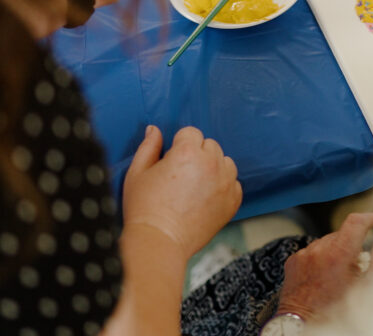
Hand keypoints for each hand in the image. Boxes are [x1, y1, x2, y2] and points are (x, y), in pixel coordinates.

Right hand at [122, 126, 242, 262]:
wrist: (159, 242)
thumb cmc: (145, 208)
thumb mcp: (138, 172)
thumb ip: (149, 146)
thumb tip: (155, 130)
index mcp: (187, 151)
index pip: (191, 133)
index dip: (179, 145)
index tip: (171, 160)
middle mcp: (211, 163)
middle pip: (210, 145)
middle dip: (197, 154)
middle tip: (181, 175)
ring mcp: (226, 182)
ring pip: (225, 162)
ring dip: (213, 168)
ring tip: (194, 186)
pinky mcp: (233, 201)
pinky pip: (234, 183)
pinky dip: (223, 187)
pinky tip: (205, 198)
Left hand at [277, 212, 372, 319]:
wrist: (302, 324)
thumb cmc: (334, 311)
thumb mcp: (364, 288)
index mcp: (338, 254)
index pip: (355, 222)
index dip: (370, 217)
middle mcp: (318, 249)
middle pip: (342, 233)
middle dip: (352, 242)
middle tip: (358, 262)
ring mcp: (304, 254)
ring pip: (326, 242)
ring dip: (335, 250)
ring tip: (338, 273)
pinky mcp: (293, 260)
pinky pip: (311, 251)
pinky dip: (320, 258)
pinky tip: (322, 276)